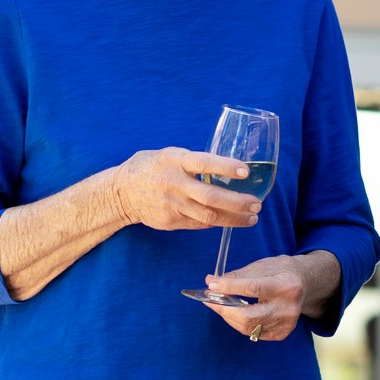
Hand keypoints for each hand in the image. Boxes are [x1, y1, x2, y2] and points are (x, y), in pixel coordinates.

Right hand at [113, 148, 262, 231]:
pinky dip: (217, 222)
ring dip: (233, 218)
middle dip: (237, 202)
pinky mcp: (172, 221)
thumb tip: (224, 165)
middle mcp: (175, 184)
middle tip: (257, 204)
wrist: (121, 192)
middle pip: (210, 196)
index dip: (225, 167)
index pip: (204, 163)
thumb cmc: (150, 168)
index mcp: (175, 161)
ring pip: (208, 216)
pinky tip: (231, 220)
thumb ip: (192, 161)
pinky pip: (199, 224)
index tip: (245, 171)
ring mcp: (173, 205)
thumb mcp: (169, 155)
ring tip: (252, 217)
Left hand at [202, 254, 326, 340]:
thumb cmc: (282, 271)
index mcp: (286, 285)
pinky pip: (253, 333)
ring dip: (229, 316)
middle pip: (248, 316)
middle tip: (210, 299)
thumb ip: (237, 275)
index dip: (230, 288)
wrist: (306, 283)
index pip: (253, 288)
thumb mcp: (263, 266)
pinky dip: (240, 323)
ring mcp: (287, 323)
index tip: (212, 285)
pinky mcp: (282, 333)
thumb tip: (211, 282)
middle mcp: (289, 307)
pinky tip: (236, 313)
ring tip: (220, 304)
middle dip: (224, 309)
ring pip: (248, 327)